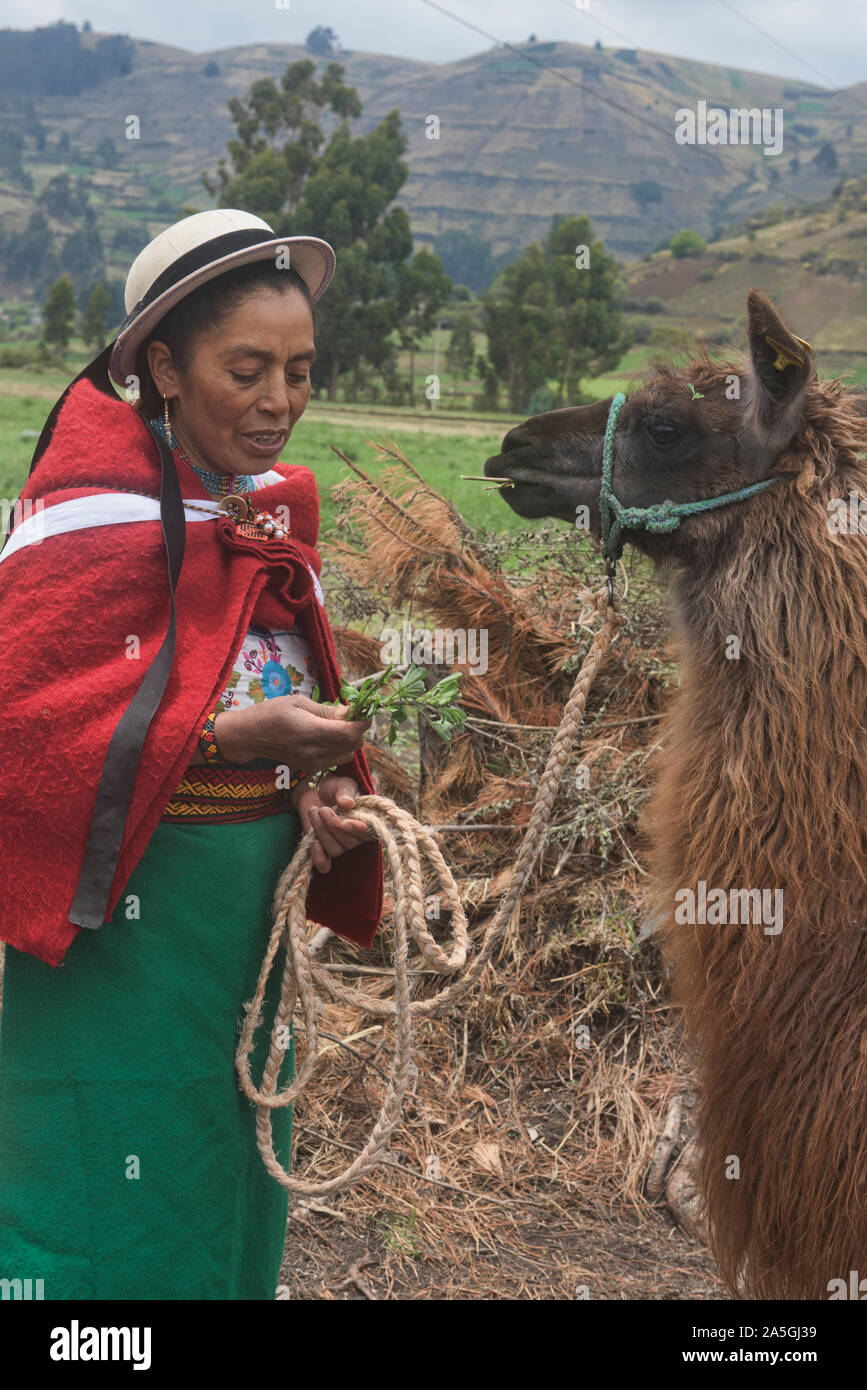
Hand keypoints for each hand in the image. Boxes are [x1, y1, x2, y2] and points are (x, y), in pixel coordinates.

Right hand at [214, 694, 370, 770]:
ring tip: (338, 725)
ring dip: (350, 740)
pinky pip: (336, 760)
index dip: (362, 722)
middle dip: (358, 729)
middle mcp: (314, 751)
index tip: (364, 710)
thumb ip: (327, 711)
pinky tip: (329, 736)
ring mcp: (313, 762)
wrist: (250, 736)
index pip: (350, 733)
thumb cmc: (272, 713)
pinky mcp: (311, 767)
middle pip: (353, 745)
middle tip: (350, 714)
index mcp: (310, 732)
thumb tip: (351, 712)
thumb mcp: (299, 703)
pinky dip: (340, 748)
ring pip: (348, 754)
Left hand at [291, 774, 372, 873]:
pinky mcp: (323, 849)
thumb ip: (345, 792)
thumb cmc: (333, 787)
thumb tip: (348, 803)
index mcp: (365, 822)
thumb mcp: (342, 784)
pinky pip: (325, 865)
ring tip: (314, 812)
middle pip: (349, 843)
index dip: (357, 830)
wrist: (314, 790)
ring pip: (335, 850)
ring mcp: (339, 844)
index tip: (346, 821)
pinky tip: (314, 844)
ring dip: (322, 832)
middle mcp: (354, 837)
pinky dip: (319, 859)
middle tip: (324, 810)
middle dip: (334, 827)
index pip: (367, 832)